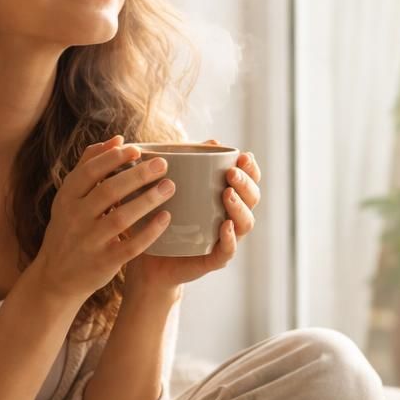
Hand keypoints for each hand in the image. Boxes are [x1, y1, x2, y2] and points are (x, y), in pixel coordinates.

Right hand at [28, 136, 174, 301]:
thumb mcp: (69, 199)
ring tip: (170, 186)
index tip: (137, 149)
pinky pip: (130, 246)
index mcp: (66, 198)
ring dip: (147, 200)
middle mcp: (75, 219)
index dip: (113, 159)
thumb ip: (89, 166)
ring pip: (120, 217)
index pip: (89, 172)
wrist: (56, 277)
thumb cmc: (69, 230)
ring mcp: (89, 242)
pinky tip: (166, 218)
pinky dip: (149, 232)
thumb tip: (117, 139)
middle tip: (162, 164)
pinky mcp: (103, 263)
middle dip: (137, 175)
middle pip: (108, 191)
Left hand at [125, 142, 261, 293]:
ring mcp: (225, 239)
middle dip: (246, 183)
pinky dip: (229, 238)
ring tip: (227, 194)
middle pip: (252, 199)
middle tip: (231, 173)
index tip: (243, 155)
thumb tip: (212, 139)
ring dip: (240, 206)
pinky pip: (228, 250)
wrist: (146, 259)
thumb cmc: (161, 217)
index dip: (251, 168)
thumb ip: (187, 162)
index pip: (249, 180)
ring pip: (246, 223)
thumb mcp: (170, 185)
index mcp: (226, 197)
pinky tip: (225, 226)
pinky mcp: (214, 260)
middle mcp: (232, 217)